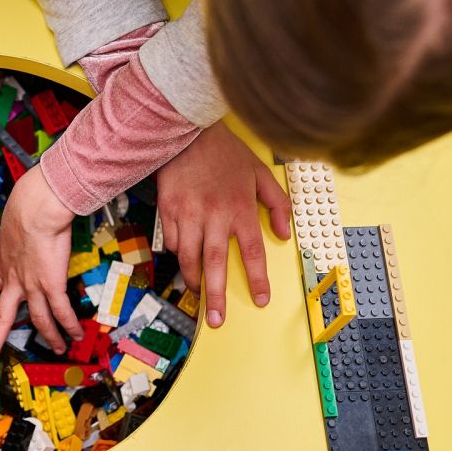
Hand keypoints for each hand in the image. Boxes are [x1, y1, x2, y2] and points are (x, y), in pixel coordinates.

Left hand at [0, 170, 82, 373]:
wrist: (36, 209)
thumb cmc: (27, 209)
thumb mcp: (12, 225)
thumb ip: (17, 234)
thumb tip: (25, 226)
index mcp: (2, 266)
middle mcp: (14, 281)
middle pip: (0, 320)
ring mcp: (32, 286)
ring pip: (38, 321)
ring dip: (49, 337)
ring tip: (57, 349)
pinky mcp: (51, 285)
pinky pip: (61, 312)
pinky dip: (69, 325)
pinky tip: (75, 335)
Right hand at [155, 122, 290, 327]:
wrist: (188, 131)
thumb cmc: (225, 153)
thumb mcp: (261, 172)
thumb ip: (277, 203)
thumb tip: (283, 232)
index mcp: (240, 208)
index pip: (252, 252)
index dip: (257, 279)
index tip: (260, 299)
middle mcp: (214, 215)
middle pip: (215, 263)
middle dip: (216, 295)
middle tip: (216, 319)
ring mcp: (188, 213)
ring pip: (188, 257)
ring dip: (194, 280)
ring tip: (199, 296)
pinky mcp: (168, 210)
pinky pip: (172, 242)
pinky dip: (177, 256)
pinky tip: (183, 262)